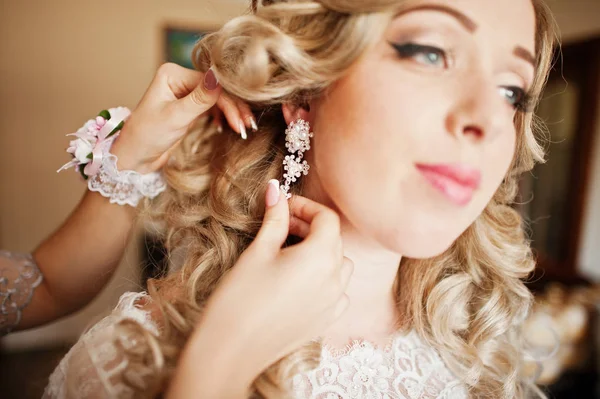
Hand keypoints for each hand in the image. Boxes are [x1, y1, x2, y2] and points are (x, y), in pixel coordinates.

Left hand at [111, 63, 256, 173]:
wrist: (135, 157)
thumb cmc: (147, 136)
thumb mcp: (176, 117)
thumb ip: (200, 98)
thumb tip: (219, 77)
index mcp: (173, 74)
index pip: (210, 83)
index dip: (229, 102)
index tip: (241, 122)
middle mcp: (180, 79)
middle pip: (217, 90)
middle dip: (234, 108)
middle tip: (248, 127)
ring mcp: (186, 93)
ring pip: (218, 99)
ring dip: (232, 114)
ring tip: (244, 129)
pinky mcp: (189, 107)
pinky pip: (213, 107)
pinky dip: (223, 117)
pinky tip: (229, 127)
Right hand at [199, 180, 352, 377]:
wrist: (232, 349)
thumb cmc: (240, 298)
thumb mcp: (258, 251)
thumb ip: (275, 218)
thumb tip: (276, 190)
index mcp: (320, 257)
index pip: (327, 218)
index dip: (305, 206)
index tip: (283, 206)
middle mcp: (335, 279)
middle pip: (333, 239)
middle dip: (309, 226)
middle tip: (280, 226)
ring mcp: (334, 303)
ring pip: (340, 264)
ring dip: (320, 251)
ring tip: (291, 253)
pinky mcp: (326, 321)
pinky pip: (338, 290)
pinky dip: (326, 278)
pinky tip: (300, 281)